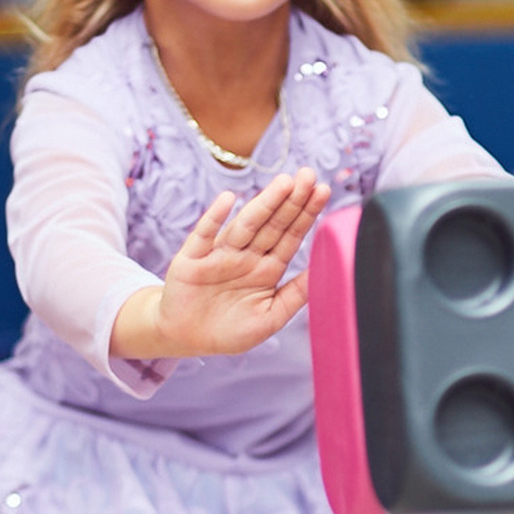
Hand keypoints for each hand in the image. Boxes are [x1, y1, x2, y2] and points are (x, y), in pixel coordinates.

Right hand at [111, 169, 329, 360]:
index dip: (306, 214)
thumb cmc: (231, 330)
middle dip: (291, 200)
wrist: (186, 338)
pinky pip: (205, 235)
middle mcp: (247, 256)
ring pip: (245, 225)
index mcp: (267, 269)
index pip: (291, 237)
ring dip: (264, 203)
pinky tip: (228, 199)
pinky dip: (215, 217)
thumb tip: (326, 271)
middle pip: (273, 224)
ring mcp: (220, 255)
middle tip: (309, 175)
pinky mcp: (192, 259)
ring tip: (284, 182)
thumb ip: (296, 295)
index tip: (323, 191)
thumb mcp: (270, 317)